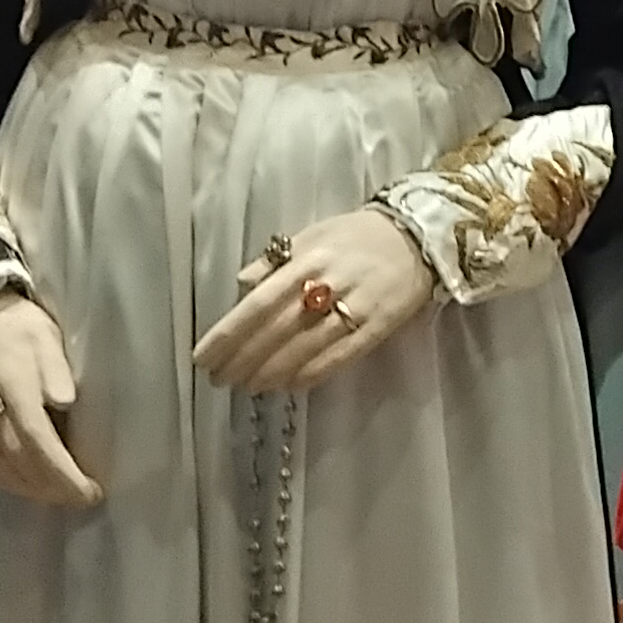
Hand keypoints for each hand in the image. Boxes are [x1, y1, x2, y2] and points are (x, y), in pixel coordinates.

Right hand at [0, 295, 98, 507]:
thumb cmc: (16, 325)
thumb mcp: (45, 335)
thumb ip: (56, 369)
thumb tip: (66, 401)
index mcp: (11, 379)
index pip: (36, 436)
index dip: (62, 470)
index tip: (89, 488)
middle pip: (18, 459)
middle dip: (53, 486)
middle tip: (82, 497)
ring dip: (31, 489)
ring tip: (60, 496)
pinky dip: (5, 481)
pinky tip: (26, 487)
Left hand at [194, 208, 435, 396]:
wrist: (419, 235)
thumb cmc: (356, 236)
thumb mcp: (311, 235)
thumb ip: (274, 261)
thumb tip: (241, 286)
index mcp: (305, 258)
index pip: (258, 303)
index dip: (229, 333)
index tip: (203, 357)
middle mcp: (326, 282)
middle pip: (277, 329)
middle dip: (244, 358)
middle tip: (219, 380)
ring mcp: (354, 305)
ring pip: (305, 346)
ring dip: (272, 371)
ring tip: (247, 387)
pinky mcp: (378, 325)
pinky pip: (341, 354)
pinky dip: (313, 373)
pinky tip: (291, 386)